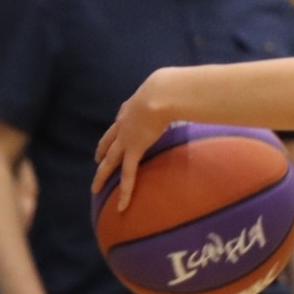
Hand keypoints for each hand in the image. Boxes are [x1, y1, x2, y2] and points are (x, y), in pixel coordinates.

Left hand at [93, 71, 174, 210]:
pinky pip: (127, 174)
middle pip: (108, 141)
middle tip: (96, 159)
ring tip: (96, 186)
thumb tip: (197, 94)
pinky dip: (125, 191)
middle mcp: (123, 123)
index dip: (117, 128)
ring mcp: (125, 139)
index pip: (121, 120)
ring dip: (102, 174)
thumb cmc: (170, 88)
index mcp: (131, 108)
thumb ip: (179, 95)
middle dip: (102, 151)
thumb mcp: (169, 90)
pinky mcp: (133, 151)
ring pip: (108, 160)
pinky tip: (122, 205)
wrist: (162, 93)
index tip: (117, 131)